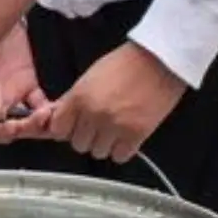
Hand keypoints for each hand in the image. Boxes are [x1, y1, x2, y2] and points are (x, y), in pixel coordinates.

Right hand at [0, 24, 47, 143]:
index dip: (3, 133)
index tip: (15, 127)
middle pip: (12, 127)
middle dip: (28, 127)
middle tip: (41, 118)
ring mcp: (14, 94)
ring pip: (29, 118)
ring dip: (41, 120)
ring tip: (50, 111)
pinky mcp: (29, 85)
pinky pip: (41, 104)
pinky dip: (50, 108)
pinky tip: (57, 104)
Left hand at [49, 41, 185, 161]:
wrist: (159, 60)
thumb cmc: (127, 64)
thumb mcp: (90, 76)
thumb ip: (73, 100)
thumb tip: (60, 118)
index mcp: (79, 97)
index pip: (58, 131)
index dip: (67, 130)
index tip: (74, 127)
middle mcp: (94, 114)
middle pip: (78, 145)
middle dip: (88, 136)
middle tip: (100, 124)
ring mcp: (115, 126)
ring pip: (98, 153)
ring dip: (105, 144)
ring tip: (116, 127)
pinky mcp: (135, 134)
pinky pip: (119, 157)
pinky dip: (122, 150)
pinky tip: (127, 135)